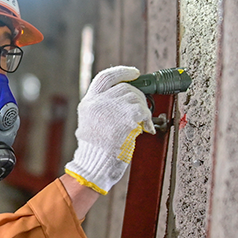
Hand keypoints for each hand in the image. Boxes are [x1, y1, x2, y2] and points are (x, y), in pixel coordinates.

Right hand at [64, 66, 154, 193]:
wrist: (95, 164)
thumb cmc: (97, 150)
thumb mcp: (92, 123)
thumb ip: (105, 108)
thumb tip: (128, 99)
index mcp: (89, 103)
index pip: (105, 78)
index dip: (122, 72)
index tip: (134, 73)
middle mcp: (98, 102)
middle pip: (125, 88)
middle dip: (138, 97)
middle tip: (142, 109)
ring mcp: (112, 109)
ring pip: (136, 98)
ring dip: (144, 111)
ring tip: (141, 124)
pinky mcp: (126, 118)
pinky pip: (144, 112)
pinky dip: (148, 120)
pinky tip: (145, 129)